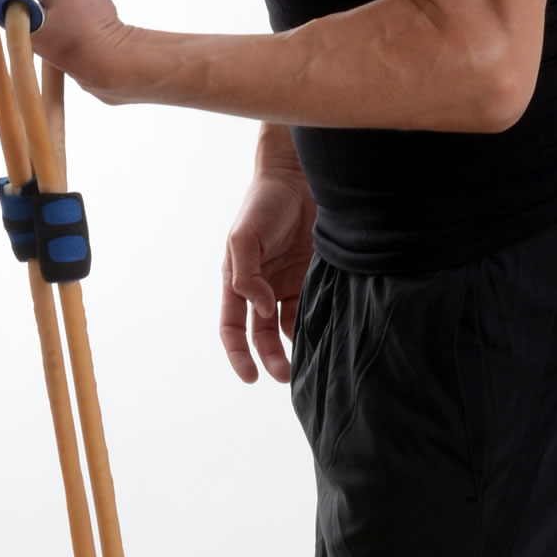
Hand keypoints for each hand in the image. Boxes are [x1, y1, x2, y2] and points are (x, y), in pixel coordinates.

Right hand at [220, 165, 315, 383]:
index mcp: (237, 280)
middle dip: (271, 358)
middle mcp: (261, 287)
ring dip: (295, 346)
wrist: (300, 178)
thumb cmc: (264, 203)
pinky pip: (312, 307)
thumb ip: (245, 274)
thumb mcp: (244, 237)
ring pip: (289, 326)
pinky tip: (324, 333)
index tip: (251, 378)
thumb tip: (259, 309)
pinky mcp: (312, 276)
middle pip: (262, 335)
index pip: (232, 327)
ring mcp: (287, 283)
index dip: (238, 354)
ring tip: (308, 361)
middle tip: (286, 376)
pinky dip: (316, 323)